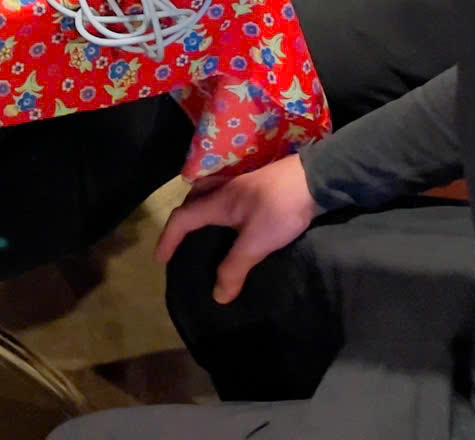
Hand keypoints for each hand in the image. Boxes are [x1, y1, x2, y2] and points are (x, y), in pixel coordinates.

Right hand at [154, 156, 318, 304]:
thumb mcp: (256, 242)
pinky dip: (218, 208)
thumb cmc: (280, 208)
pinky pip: (224, 196)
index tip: (160, 259)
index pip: (182, 219)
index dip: (168, 238)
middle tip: (179, 241)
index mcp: (218, 202)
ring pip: (208, 194)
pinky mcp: (256, 186)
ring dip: (198, 209)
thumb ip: (234, 267)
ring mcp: (241, 185)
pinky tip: (233, 220)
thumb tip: (217, 296)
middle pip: (191, 200)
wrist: (314, 179)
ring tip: (203, 230)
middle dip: (180, 220)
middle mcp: (224, 190)